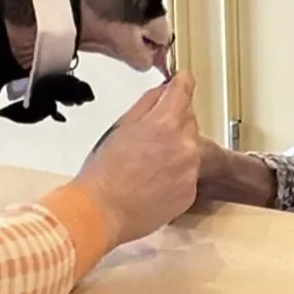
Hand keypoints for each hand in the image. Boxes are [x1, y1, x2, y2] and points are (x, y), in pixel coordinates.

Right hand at [72, 71, 199, 245]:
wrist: (102, 212)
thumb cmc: (104, 173)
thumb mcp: (120, 126)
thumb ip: (147, 103)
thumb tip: (164, 90)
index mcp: (166, 122)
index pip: (185, 88)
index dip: (181, 83)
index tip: (181, 81)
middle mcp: (185, 145)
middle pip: (189, 120)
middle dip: (173, 123)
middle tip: (147, 139)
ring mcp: (190, 171)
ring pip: (190, 148)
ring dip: (175, 150)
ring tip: (147, 165)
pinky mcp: (190, 192)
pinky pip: (188, 174)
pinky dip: (176, 175)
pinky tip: (153, 182)